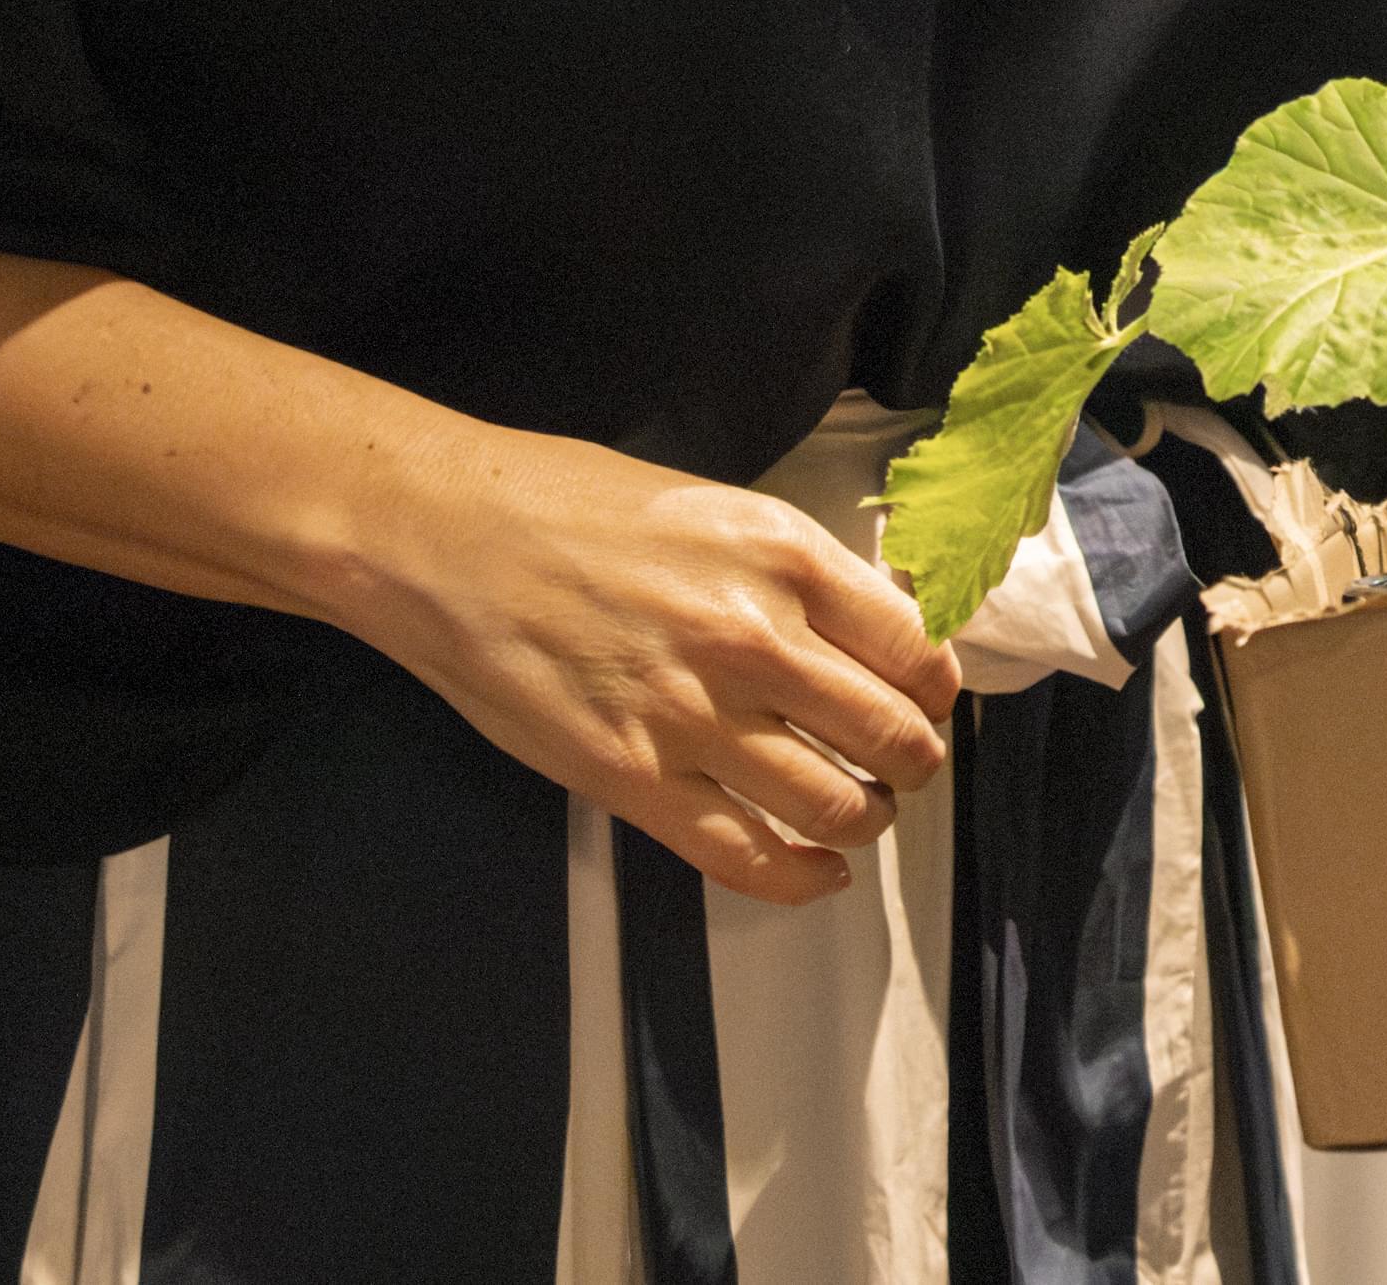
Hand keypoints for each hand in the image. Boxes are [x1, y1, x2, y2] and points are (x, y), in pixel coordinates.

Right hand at [331, 426, 959, 907]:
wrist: (449, 538)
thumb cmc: (569, 508)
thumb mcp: (716, 510)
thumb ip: (797, 574)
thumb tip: (869, 630)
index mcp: (785, 556)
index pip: (916, 647)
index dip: (937, 689)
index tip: (929, 701)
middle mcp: (755, 638)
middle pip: (894, 735)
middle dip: (916, 763)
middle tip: (905, 765)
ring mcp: (694, 716)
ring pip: (837, 807)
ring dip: (867, 820)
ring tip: (861, 812)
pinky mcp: (633, 780)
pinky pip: (748, 855)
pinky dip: (802, 878)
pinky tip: (818, 872)